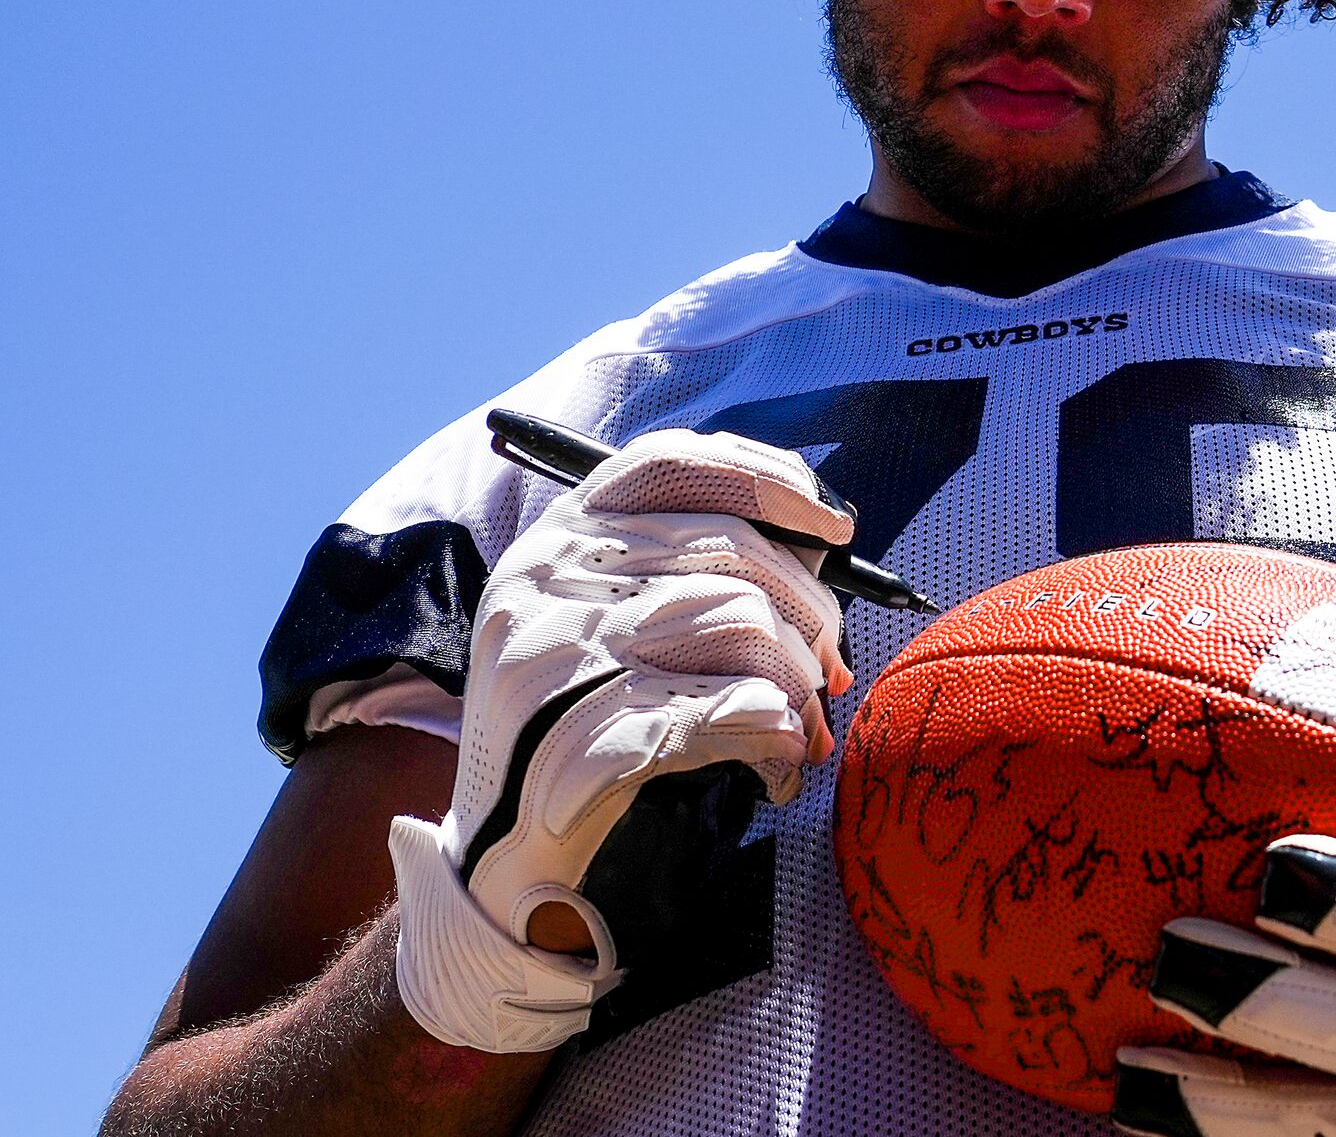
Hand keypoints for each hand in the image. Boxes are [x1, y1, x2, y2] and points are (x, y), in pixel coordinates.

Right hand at [387, 428, 853, 1051]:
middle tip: (829, 674)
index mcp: (556, 543)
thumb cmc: (585, 737)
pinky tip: (777, 766)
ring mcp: (553, 660)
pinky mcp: (575, 742)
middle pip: (729, 548)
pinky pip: (727, 707)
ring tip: (798, 729)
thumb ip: (693, 571)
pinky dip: (776, 735)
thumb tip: (820, 541)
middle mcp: (543, 584)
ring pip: (739, 621)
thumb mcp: (618, 631)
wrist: (499, 872)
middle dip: (809, 614)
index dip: (767, 480)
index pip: (671, 464)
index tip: (836, 527)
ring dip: (797, 683)